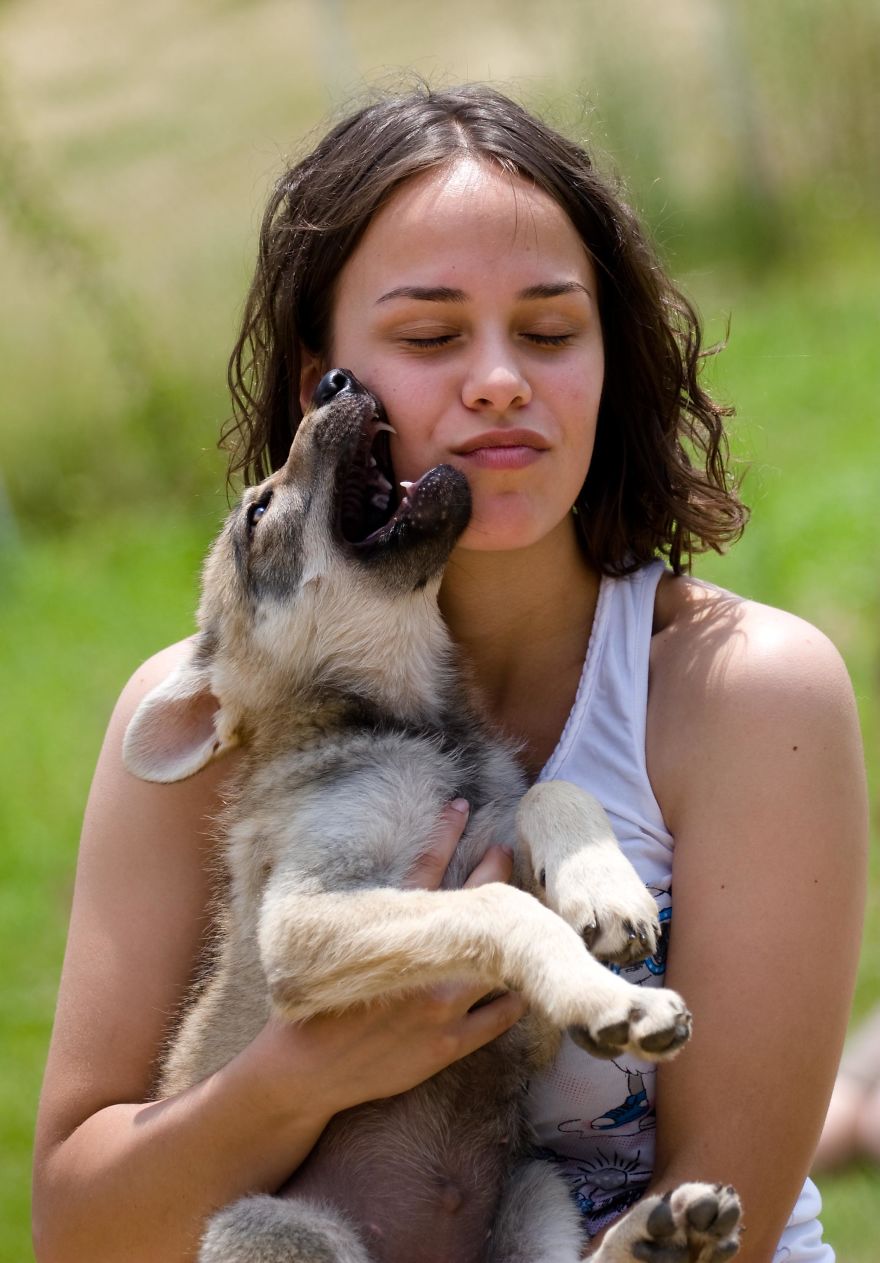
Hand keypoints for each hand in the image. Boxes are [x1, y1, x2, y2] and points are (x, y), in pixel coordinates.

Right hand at [253, 800, 525, 1115]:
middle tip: (504, 851)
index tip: (461, 807)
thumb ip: (370, 924)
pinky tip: (526, 987)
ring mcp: (439, 1008)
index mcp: (389, 940)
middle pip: (471, 909)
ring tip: (531, 923)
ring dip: (515, 942)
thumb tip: (396, 894)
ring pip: (497, 965)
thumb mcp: (336, 952)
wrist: (304, 1071)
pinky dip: (514, 999)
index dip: (445, 834)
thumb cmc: (314, 1009)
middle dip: (491, 875)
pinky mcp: (447, 1045)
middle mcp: (422, 970)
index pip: (424, 871)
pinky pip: (497, 1019)